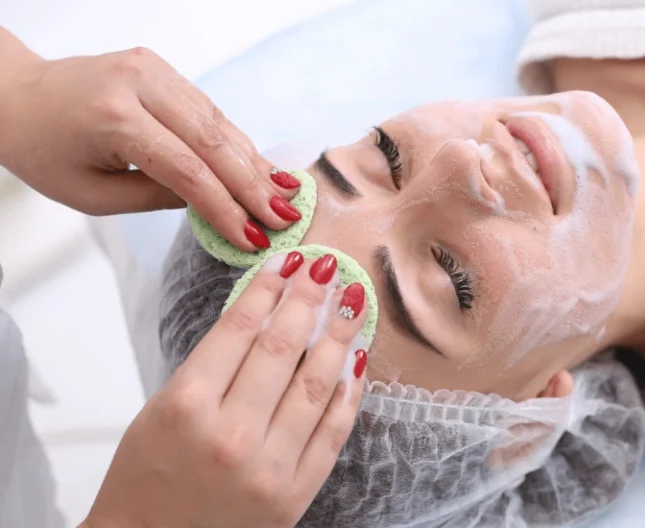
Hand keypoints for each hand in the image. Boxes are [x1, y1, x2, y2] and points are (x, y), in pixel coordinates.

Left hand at [0, 28, 301, 250]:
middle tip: (285, 219)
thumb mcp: (93, 195)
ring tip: (284, 196)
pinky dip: (236, 141)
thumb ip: (157, 198)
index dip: (226, 208)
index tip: (253, 238)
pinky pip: (208, 109)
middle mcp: (137, 83)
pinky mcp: (160, 67)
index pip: (188, 170)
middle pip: (213, 141)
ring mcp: (152, 68)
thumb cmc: (44, 152)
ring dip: (254, 162)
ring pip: (218, 122)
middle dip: (253, 185)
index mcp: (114, 118)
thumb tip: (215, 205)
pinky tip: (260, 167)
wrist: (15, 97)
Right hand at [82, 252, 368, 527]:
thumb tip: (266, 312)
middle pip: (282, 348)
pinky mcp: (295, 493)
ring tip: (352, 302)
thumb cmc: (148, 472)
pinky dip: (349, 392)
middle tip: (325, 268)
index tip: (287, 261)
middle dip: (308, 299)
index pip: (239, 329)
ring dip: (338, 336)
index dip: (268, 288)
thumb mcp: (164, 405)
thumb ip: (214, 362)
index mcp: (188, 406)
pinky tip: (356, 358)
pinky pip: (333, 431)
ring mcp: (269, 467)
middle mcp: (231, 434)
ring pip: (317, 384)